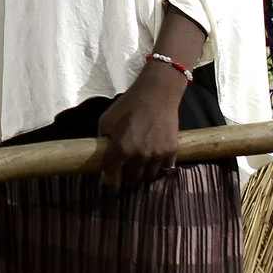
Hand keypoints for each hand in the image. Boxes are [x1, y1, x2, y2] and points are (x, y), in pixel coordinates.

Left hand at [97, 66, 184, 188]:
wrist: (157, 93)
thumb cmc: (129, 104)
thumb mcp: (107, 120)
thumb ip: (102, 139)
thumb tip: (101, 155)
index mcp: (121, 149)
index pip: (112, 176)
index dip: (109, 178)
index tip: (110, 176)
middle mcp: (139, 156)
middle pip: (131, 179)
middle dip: (126, 177)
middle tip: (125, 170)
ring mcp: (157, 155)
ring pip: (148, 177)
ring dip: (142, 174)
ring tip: (140, 168)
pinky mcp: (171, 151)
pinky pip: (164, 170)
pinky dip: (158, 169)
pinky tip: (154, 163)